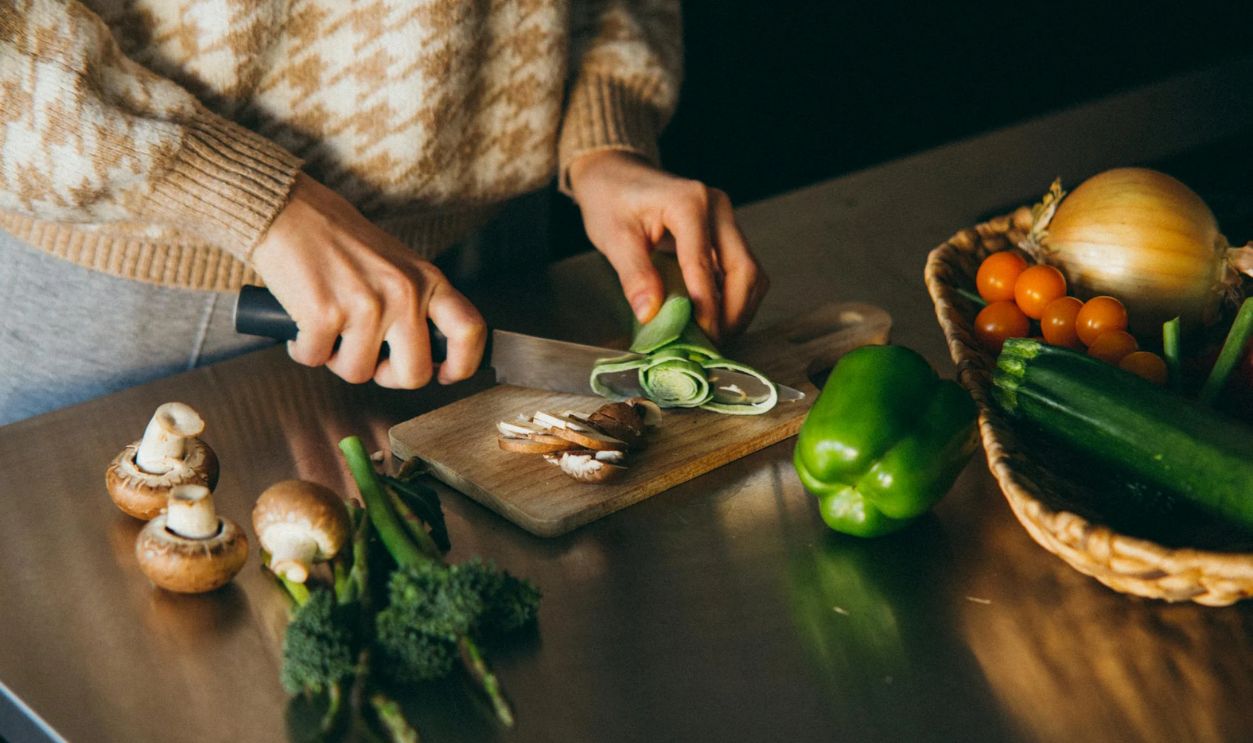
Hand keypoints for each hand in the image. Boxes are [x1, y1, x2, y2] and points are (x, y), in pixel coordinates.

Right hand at [251, 173, 485, 387]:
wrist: (290, 212)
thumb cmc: (340, 241)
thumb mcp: (397, 265)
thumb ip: (416, 303)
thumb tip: (425, 357)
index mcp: (427, 280)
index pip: (468, 330)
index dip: (462, 365)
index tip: (445, 375)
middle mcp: (404, 293)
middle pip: (414, 374)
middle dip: (387, 376)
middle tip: (369, 359)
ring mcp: (366, 306)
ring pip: (359, 373)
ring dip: (338, 359)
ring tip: (330, 328)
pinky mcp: (325, 315)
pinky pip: (316, 360)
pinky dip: (304, 349)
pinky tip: (304, 324)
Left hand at [568, 151, 767, 340]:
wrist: (615, 174)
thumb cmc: (611, 200)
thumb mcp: (614, 238)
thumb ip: (635, 275)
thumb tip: (651, 315)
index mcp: (689, 203)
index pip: (704, 265)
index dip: (705, 307)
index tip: (700, 339)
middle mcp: (717, 207)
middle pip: (744, 270)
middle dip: (733, 314)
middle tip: (712, 345)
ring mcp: (725, 219)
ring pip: (750, 273)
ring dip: (738, 309)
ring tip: (714, 337)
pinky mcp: (725, 233)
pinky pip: (740, 271)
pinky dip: (733, 299)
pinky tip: (715, 319)